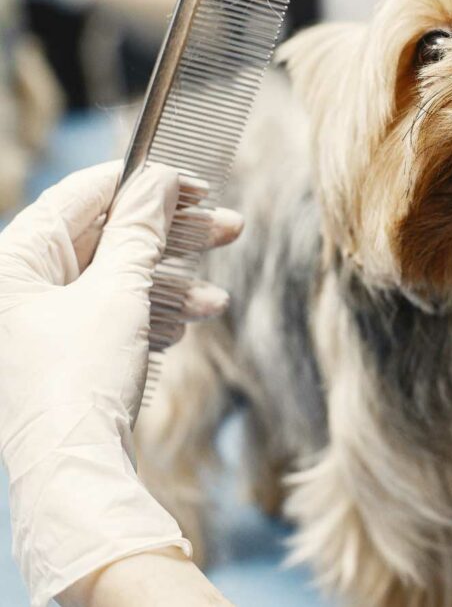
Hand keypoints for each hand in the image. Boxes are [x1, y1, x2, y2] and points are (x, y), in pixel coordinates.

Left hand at [0, 162, 241, 606]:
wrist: (75, 474)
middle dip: (172, 237)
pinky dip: (155, 315)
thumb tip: (160, 180)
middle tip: (228, 227)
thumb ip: (141, 229)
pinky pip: (116, 313)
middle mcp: (22, 286)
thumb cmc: (80, 379)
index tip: (194, 183)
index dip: (145, 184)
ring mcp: (44, 320)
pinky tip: (188, 325)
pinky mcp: (68, 351)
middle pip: (108, 237)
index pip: (84, 195)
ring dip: (173, 285)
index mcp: (15, 260)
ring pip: (119, 278)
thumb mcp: (118, 292)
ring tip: (216, 299)